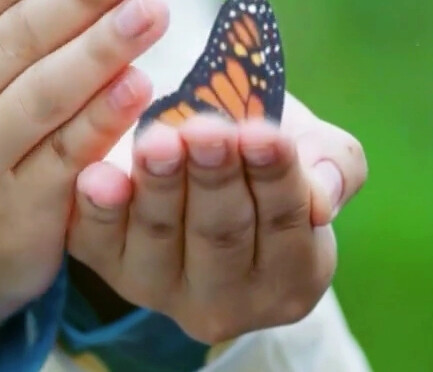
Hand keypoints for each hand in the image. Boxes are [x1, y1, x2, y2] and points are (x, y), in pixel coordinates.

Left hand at [67, 96, 366, 343]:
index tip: (262, 133)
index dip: (274, 177)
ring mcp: (161, 289)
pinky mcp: (107, 268)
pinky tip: (98, 175)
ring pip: (161, 237)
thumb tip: (322, 199)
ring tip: (158, 141)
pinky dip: (99, 208)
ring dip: (158, 187)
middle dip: (213, 179)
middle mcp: (227, 299)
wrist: (199, 154)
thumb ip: (334, 168)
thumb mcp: (313, 151)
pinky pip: (99, 243)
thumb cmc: (261, 153)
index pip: (286, 224)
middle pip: (221, 235)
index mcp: (291, 275)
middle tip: (204, 132)